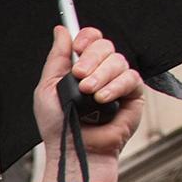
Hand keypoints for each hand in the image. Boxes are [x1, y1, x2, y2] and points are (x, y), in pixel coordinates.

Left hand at [33, 26, 144, 181]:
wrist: (73, 151)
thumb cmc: (58, 126)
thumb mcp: (47, 88)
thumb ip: (56, 58)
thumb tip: (61, 30)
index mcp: (82, 68)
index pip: (92, 40)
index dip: (87, 38)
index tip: (78, 47)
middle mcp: (101, 72)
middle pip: (105, 46)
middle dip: (91, 59)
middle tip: (80, 77)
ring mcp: (118, 83)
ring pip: (118, 61)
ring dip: (101, 75)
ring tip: (89, 94)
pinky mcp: (133, 96)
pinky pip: (131, 78)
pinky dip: (116, 86)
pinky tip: (103, 99)